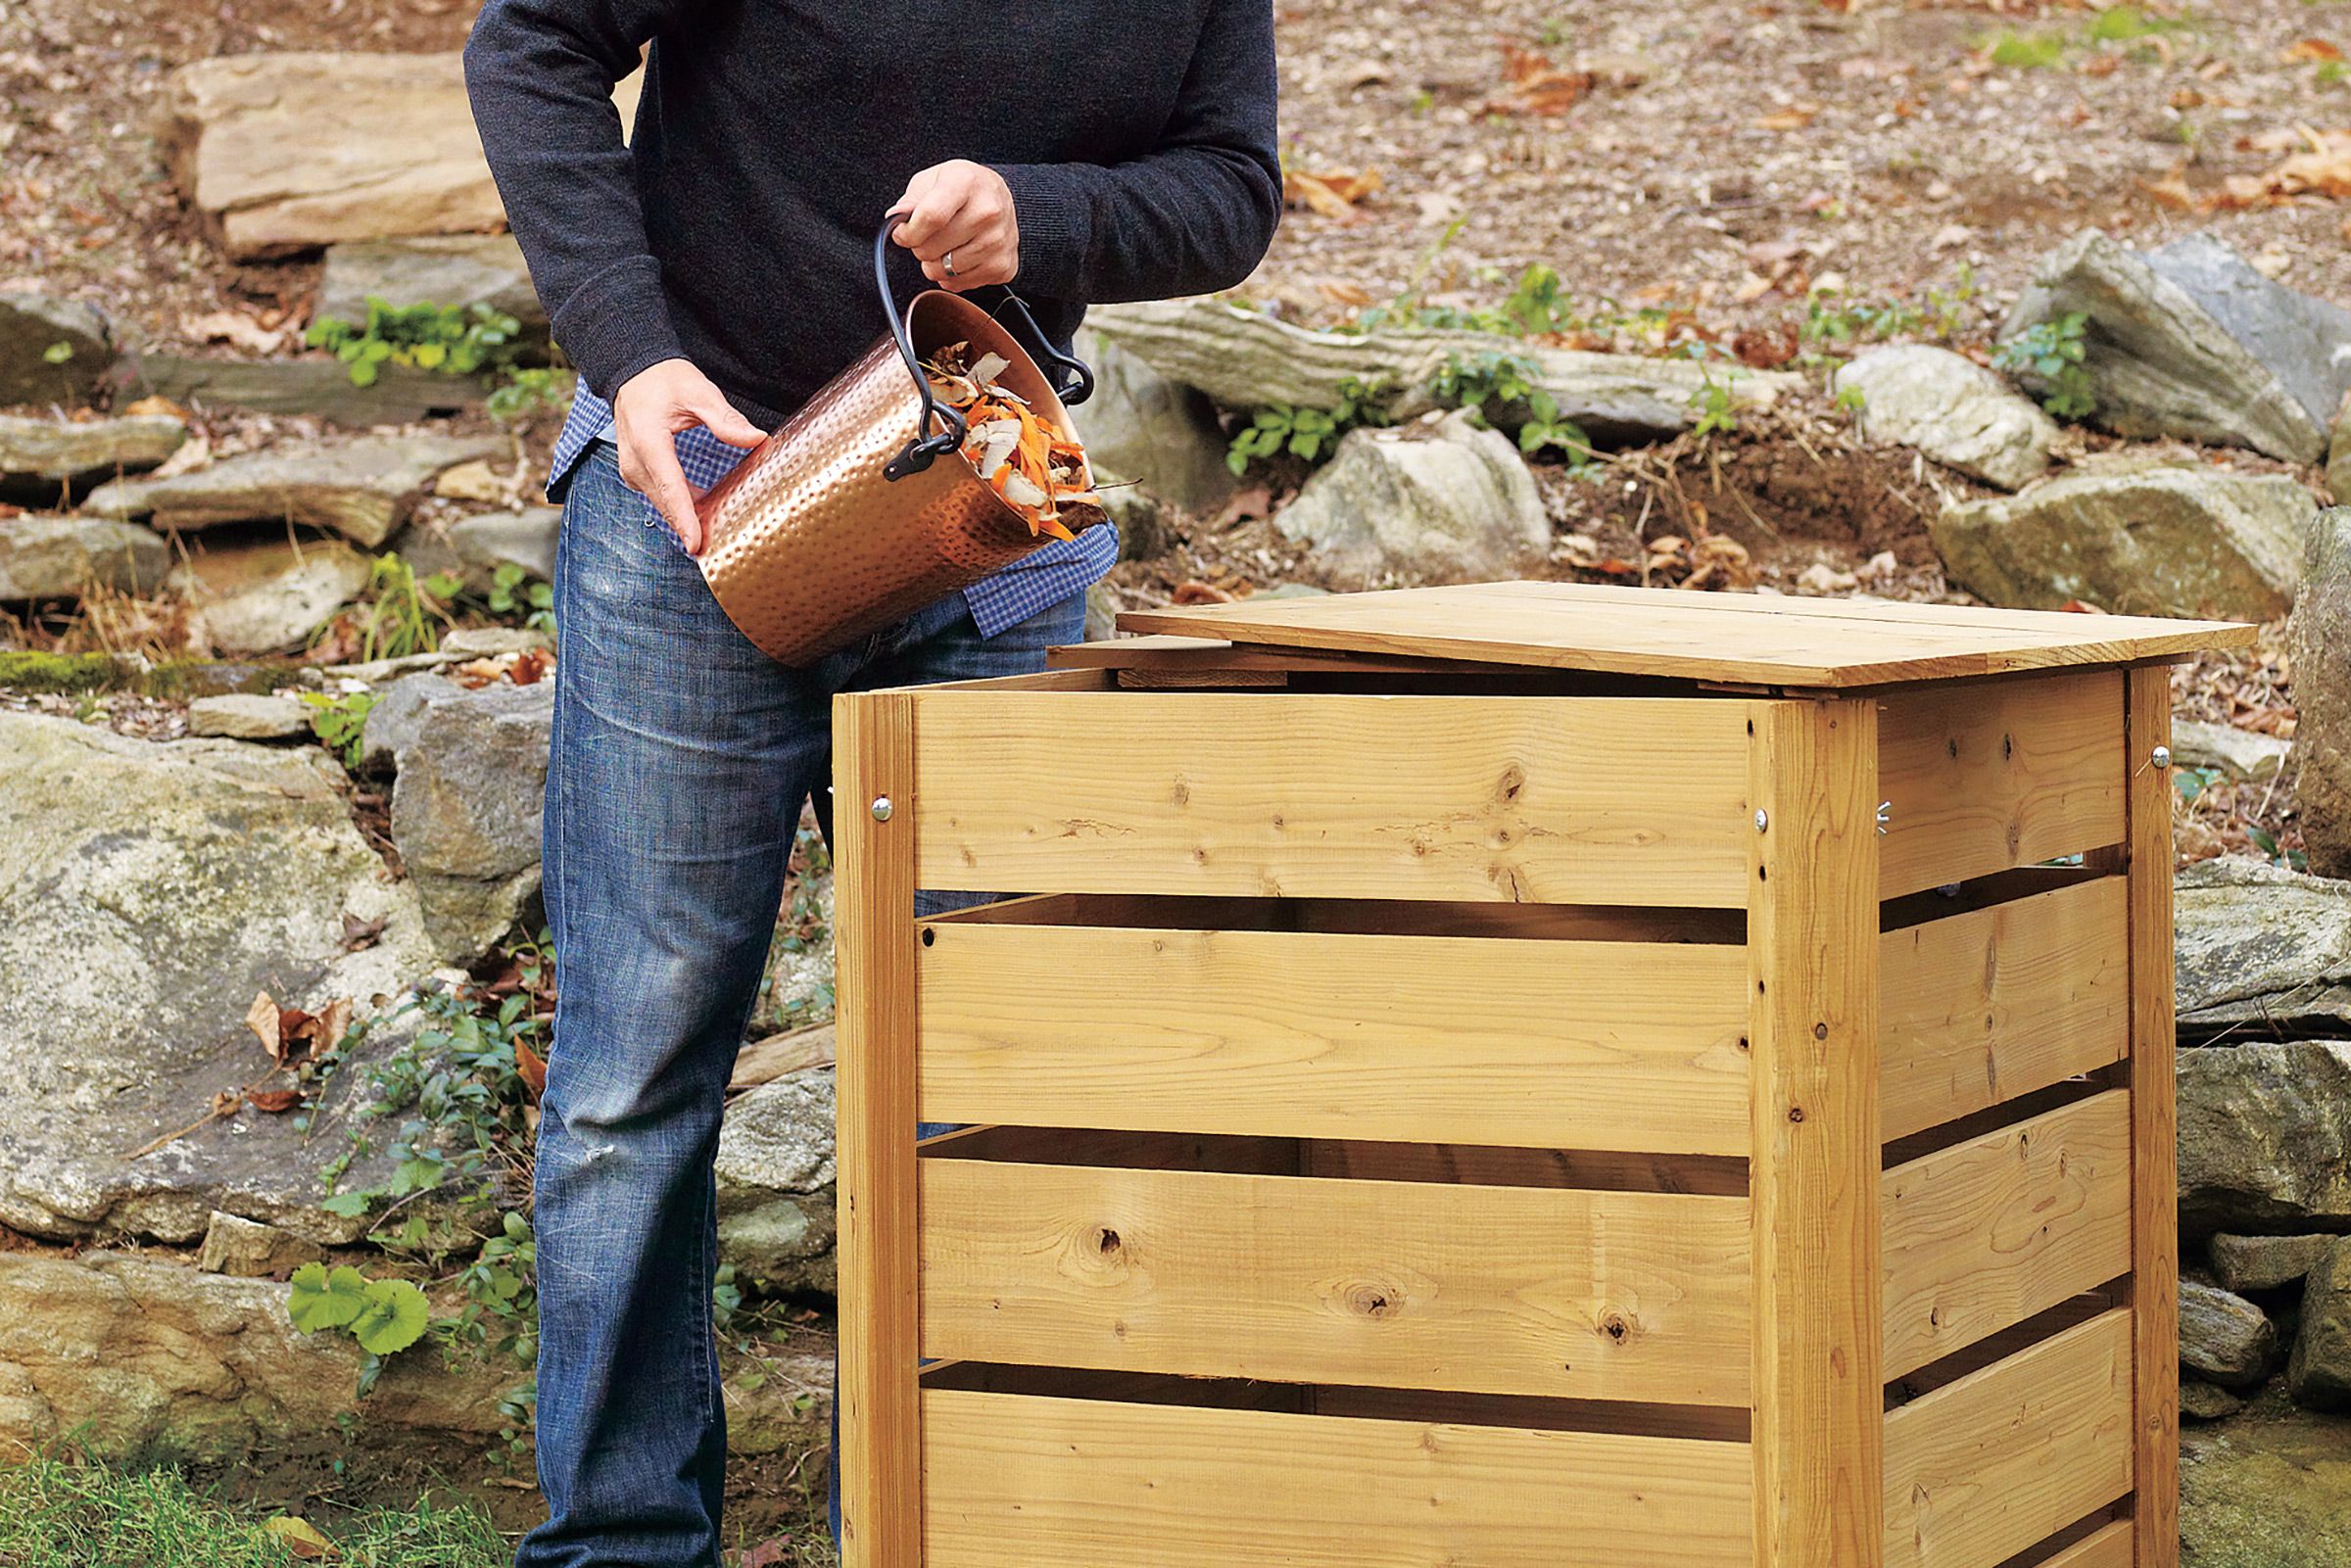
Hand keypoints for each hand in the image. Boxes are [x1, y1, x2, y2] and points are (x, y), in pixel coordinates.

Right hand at [611, 358, 765, 554]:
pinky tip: (705, 513)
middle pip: (667, 503)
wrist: (633, 372)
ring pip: (663, 503)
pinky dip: (681, 506)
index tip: (696, 544)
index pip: (671, 488)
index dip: (685, 519)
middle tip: (721, 546)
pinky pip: (661, 496)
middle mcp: (635, 461)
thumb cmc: (664, 379)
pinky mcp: (637, 473)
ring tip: (718, 533)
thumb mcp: (698, 392)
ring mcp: (633, 469)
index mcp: (649, 442)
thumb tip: (756, 438)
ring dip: (688, 518)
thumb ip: (725, 419)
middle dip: (691, 526)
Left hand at [889, 160, 1018, 290]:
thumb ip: (912, 199)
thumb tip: (897, 217)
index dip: (908, 232)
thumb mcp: (933, 179)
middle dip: (919, 247)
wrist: (998, 198)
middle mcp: (988, 212)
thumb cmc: (962, 189)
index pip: (931, 217)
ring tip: (943, 246)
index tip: (902, 234)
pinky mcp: (1004, 266)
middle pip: (933, 248)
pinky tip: (960, 255)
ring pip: (944, 271)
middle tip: (928, 237)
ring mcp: (999, 242)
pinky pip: (961, 284)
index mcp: (966, 183)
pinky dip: (953, 276)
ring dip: (935, 264)